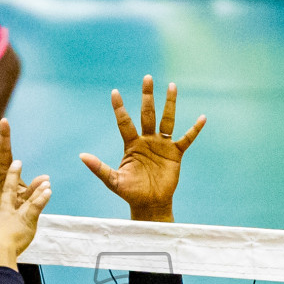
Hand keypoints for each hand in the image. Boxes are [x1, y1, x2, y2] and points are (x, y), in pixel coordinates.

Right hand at [0, 160, 50, 272]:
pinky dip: (42, 199)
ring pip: (26, 198)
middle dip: (12, 176)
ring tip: (45, 179)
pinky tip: (49, 190)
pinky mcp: (26, 221)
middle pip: (8, 191)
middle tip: (17, 163)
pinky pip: (36, 207)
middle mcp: (2, 212)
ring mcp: (14, 215)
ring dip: (35, 188)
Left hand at [80, 76, 204, 222]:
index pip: (124, 122)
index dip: (119, 108)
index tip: (114, 92)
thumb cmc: (130, 192)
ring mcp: (162, 145)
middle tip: (147, 78)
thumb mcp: (113, 180)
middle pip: (147, 113)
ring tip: (171, 86)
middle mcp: (147, 140)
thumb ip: (99, 168)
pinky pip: (186, 138)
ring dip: (169, 103)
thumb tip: (81, 156)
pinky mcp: (175, 153)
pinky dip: (194, 129)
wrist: (150, 204)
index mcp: (131, 144)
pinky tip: (202, 118)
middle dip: (147, 96)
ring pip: (167, 119)